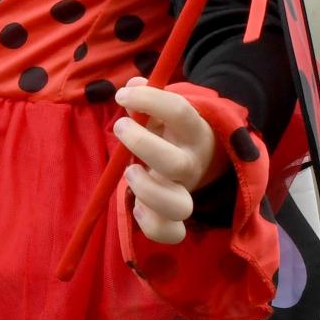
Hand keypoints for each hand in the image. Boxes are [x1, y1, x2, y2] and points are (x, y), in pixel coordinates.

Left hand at [110, 77, 225, 245]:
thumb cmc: (170, 130)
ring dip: (147, 190)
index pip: (180, 111)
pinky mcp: (175, 216)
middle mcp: (192, 163)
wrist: (199, 159)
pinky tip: (137, 207)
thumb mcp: (163, 110)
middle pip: (176, 164)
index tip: (124, 96)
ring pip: (179, 206)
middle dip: (141, 146)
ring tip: (130, 172)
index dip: (150, 100)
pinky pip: (170, 233)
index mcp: (194, 131)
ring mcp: (185, 192)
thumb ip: (147, 97)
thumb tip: (132, 86)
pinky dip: (151, 224)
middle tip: (120, 128)